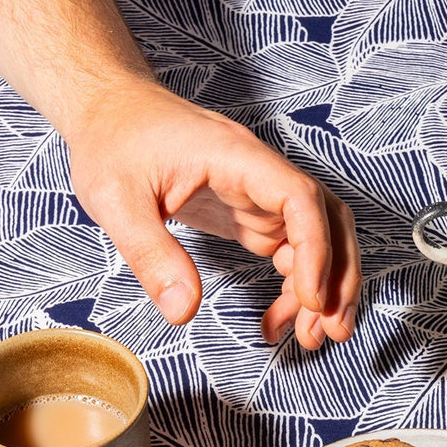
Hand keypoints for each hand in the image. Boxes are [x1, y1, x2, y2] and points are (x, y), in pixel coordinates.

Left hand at [66, 79, 360, 348]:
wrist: (107, 108)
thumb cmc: (112, 141)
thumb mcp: (115, 200)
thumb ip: (151, 255)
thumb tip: (183, 311)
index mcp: (236, 158)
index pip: (300, 199)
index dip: (316, 250)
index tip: (310, 299)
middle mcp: (259, 175)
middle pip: (328, 220)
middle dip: (339, 277)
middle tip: (331, 331)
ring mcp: (258, 195)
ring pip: (316, 240)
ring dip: (323, 288)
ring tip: (308, 337)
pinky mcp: (248, 213)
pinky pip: (289, 251)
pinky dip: (292, 288)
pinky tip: (274, 321)